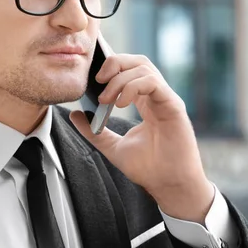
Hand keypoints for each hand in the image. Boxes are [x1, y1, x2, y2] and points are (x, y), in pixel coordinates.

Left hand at [69, 54, 214, 223]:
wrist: (168, 185)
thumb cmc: (148, 168)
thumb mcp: (113, 147)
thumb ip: (94, 131)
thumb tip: (74, 114)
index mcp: (145, 102)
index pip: (129, 70)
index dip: (111, 66)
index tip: (92, 78)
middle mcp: (156, 97)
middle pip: (137, 61)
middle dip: (114, 64)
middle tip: (98, 81)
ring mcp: (166, 99)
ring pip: (143, 68)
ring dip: (119, 79)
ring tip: (107, 100)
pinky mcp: (173, 105)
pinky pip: (153, 83)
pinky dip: (133, 87)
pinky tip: (121, 103)